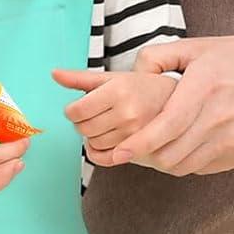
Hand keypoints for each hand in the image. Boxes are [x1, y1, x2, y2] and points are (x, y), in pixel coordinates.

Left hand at [51, 68, 176, 161]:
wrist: (178, 103)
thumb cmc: (144, 88)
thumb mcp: (114, 77)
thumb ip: (81, 78)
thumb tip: (55, 74)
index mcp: (119, 90)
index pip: (76, 111)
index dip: (72, 111)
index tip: (78, 108)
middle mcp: (128, 113)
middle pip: (83, 129)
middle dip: (82, 122)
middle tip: (93, 114)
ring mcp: (135, 134)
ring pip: (93, 144)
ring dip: (92, 136)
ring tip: (105, 124)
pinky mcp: (141, 151)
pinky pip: (104, 159)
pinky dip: (98, 152)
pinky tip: (106, 140)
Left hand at [58, 37, 233, 176]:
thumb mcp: (201, 46)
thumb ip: (160, 56)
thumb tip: (132, 73)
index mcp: (206, 85)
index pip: (167, 125)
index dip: (139, 143)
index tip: (118, 152)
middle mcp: (221, 115)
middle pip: (172, 153)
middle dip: (145, 156)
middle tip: (131, 149)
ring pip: (185, 166)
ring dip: (164, 161)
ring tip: (155, 148)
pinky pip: (203, 168)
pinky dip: (187, 162)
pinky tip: (183, 146)